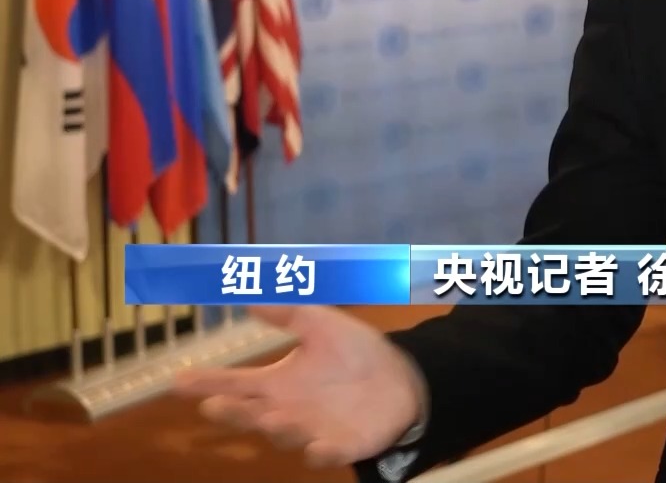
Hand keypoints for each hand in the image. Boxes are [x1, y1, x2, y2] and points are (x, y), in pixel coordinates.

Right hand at [172, 306, 422, 467]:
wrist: (401, 378)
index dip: (208, 383)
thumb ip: (287, 312)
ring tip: (272, 417)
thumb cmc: (354, 354)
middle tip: (214, 406)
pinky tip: (318, 446)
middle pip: (251, 415)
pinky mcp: (342, 444)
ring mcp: (312, 431)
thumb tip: (249, 297)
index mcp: (277, 384)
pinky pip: (328, 453)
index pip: (235, 384)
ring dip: (278, 428)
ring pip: (286, 435)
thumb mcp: (321, 324)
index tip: (178, 379)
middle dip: (233, 413)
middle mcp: (286, 411)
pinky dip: (322, 452)